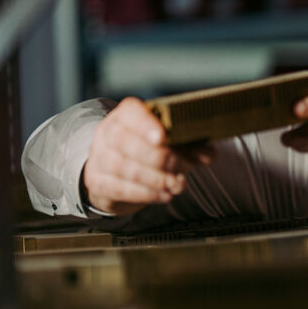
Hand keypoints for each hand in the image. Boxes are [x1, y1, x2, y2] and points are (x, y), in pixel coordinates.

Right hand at [82, 97, 213, 215]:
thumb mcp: (169, 143)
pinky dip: (145, 194)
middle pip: (127, 142)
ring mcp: (99, 157)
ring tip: (176, 185)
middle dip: (159, 158)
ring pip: (123, 167)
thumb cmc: (147, 152)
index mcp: (127, 115)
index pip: (131, 112)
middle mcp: (108, 132)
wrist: (115, 174)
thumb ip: (190, 146)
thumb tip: (209, 154)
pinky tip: (164, 195)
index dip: (145, 124)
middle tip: (182, 169)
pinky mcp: (98, 182)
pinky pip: (119, 188)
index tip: (162, 137)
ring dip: (155, 178)